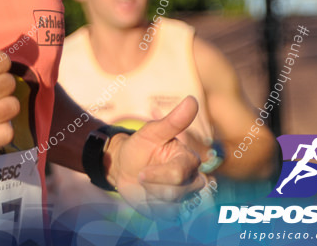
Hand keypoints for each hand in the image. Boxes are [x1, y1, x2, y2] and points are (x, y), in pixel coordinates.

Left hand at [109, 96, 205, 219]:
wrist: (123, 167)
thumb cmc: (139, 147)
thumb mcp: (151, 132)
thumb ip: (174, 121)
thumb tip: (192, 100)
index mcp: (188, 158)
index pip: (178, 174)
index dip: (157, 175)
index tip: (141, 171)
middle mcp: (192, 178)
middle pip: (177, 192)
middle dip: (153, 186)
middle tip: (143, 176)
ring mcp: (185, 196)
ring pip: (172, 205)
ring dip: (151, 196)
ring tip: (146, 185)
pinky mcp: (176, 210)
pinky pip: (167, 216)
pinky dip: (152, 208)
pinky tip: (148, 197)